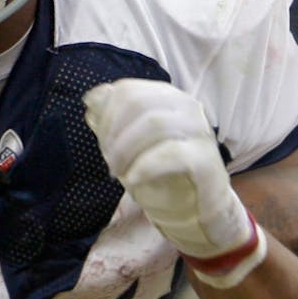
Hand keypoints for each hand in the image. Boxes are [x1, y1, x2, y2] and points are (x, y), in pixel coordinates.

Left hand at [83, 78, 266, 287]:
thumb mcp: (132, 143)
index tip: (101, 142)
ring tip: (117, 172)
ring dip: (126, 149)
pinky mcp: (205, 160)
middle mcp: (187, 107)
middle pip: (138, 103)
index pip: (128, 91)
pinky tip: (132, 180)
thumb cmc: (162, 170)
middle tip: (108, 160)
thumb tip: (91, 98)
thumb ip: (113, 120)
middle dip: (113, 132)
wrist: (198, 207)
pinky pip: (172, 154)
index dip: (106, 115)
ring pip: (155, 123)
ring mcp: (199, 131)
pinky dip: (145, 166)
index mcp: (168, 97)